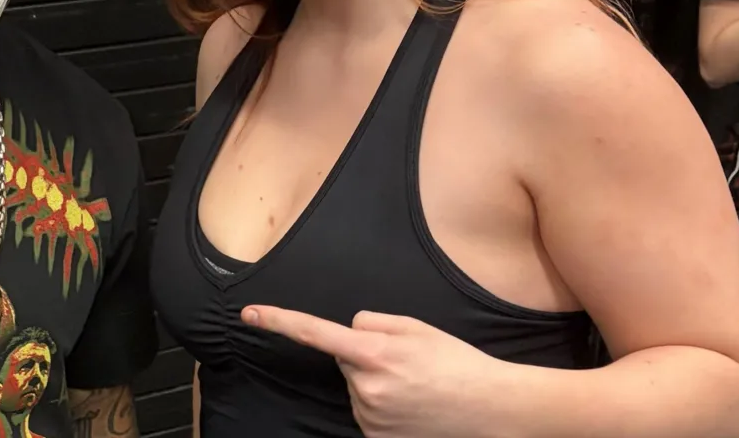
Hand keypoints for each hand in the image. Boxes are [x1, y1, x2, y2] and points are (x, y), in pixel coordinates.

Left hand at [244, 305, 515, 437]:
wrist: (490, 410)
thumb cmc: (456, 363)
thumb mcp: (416, 328)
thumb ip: (373, 322)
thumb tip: (349, 330)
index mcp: (374, 353)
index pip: (314, 332)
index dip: (278, 321)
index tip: (249, 314)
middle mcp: (365, 387)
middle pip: (345, 358)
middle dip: (366, 354)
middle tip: (407, 362)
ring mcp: (370, 417)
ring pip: (356, 385)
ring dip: (376, 381)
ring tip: (416, 385)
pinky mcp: (376, 437)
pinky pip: (367, 410)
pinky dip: (383, 404)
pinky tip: (412, 404)